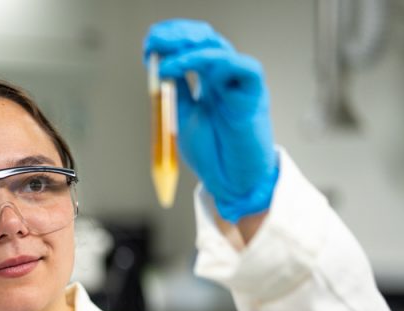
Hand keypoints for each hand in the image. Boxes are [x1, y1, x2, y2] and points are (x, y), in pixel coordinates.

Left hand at [143, 19, 278, 222]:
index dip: (171, 40)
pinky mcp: (255, 95)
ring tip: (162, 60)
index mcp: (209, 82)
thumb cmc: (212, 153)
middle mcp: (225, 78)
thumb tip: (157, 66)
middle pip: (205, 40)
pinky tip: (183, 71)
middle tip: (153, 40)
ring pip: (219, 48)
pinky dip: (212, 62)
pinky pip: (243, 67)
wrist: (232, 182)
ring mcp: (240, 84)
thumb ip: (174, 91)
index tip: (148, 45)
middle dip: (177, 35)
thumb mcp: (182, 116)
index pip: (193, 47)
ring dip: (187, 48)